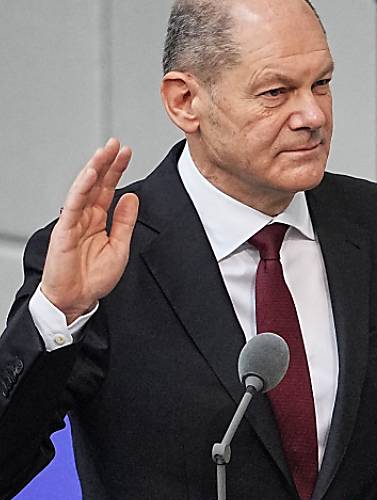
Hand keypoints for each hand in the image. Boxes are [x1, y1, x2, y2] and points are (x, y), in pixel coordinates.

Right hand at [40, 138, 138, 322]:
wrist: (77, 299)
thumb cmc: (94, 278)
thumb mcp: (120, 247)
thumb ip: (125, 221)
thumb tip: (132, 197)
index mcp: (99, 220)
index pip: (109, 189)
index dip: (117, 171)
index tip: (128, 153)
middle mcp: (85, 217)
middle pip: (97, 184)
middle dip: (106, 163)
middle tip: (117, 143)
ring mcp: (73, 222)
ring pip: (84, 189)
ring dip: (95, 169)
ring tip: (105, 152)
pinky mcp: (64, 230)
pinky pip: (74, 205)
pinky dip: (82, 188)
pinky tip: (91, 174)